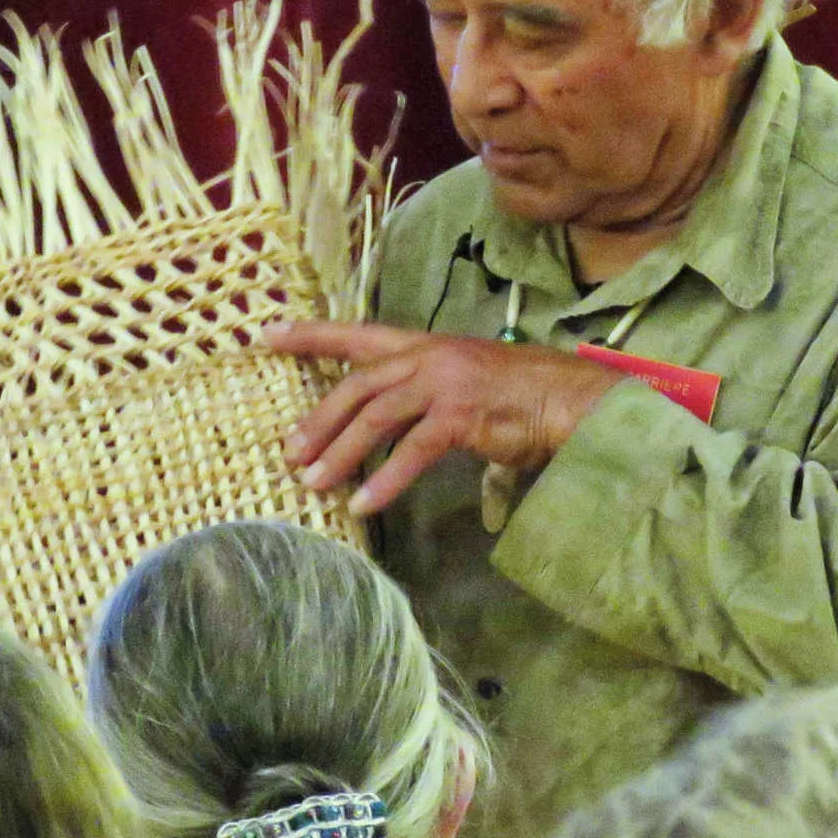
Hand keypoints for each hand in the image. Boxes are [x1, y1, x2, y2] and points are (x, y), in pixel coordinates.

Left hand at [264, 320, 620, 514]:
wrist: (571, 400)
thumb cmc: (520, 397)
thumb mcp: (462, 383)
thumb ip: (423, 399)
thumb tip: (390, 428)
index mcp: (424, 344)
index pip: (356, 334)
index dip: (310, 334)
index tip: (266, 334)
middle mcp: (429, 356)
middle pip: (358, 384)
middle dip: (318, 418)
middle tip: (289, 451)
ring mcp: (445, 382)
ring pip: (376, 415)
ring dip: (341, 451)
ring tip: (313, 483)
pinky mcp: (463, 414)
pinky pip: (413, 450)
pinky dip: (385, 479)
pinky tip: (364, 504)